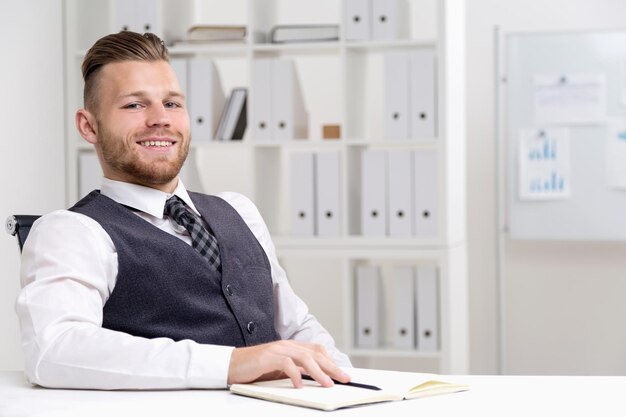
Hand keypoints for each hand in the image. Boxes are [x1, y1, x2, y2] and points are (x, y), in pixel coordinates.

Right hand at [227, 340, 350, 387]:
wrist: (231, 364)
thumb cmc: (254, 368)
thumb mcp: (279, 370)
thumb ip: (295, 370)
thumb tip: (313, 379)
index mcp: (291, 347)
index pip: (316, 351)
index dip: (331, 361)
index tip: (342, 373)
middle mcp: (287, 345)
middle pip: (315, 354)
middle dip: (332, 367)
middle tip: (344, 378)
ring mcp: (278, 349)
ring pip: (305, 358)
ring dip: (319, 372)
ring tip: (328, 383)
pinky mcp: (268, 357)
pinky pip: (286, 364)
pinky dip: (295, 375)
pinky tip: (300, 385)